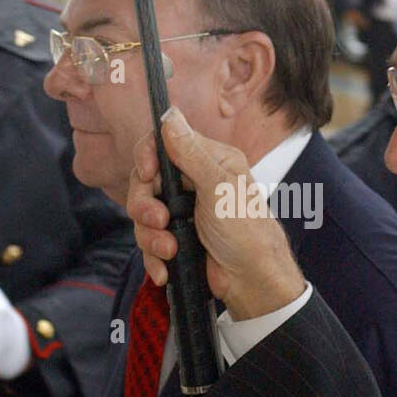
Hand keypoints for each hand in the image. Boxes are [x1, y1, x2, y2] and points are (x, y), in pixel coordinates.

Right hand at [128, 107, 305, 320]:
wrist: (253, 281)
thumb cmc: (247, 232)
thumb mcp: (218, 188)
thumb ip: (190, 153)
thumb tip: (170, 115)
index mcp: (209, 161)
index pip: (164, 143)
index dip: (147, 157)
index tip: (147, 174)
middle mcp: (194, 182)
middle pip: (146, 182)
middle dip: (145, 205)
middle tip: (159, 221)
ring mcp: (183, 211)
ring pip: (144, 215)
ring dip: (150, 236)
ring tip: (170, 250)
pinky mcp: (176, 237)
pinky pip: (150, 241)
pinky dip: (153, 257)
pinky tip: (164, 270)